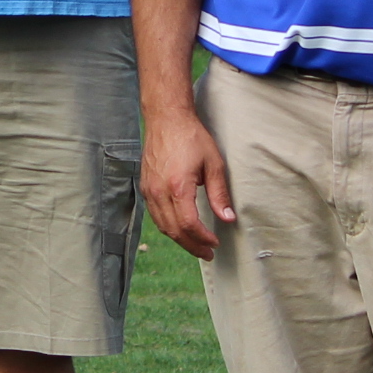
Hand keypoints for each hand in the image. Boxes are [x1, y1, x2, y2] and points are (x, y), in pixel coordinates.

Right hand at [141, 107, 237, 262]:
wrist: (166, 119)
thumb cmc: (191, 137)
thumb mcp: (214, 164)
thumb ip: (220, 194)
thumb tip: (228, 218)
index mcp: (177, 187)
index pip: (188, 224)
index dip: (202, 238)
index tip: (215, 243)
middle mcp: (159, 192)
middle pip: (174, 230)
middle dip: (192, 246)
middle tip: (208, 253)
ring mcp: (149, 190)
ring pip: (162, 226)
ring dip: (180, 239)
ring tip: (196, 245)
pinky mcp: (145, 187)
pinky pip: (155, 216)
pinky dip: (169, 227)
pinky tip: (180, 228)